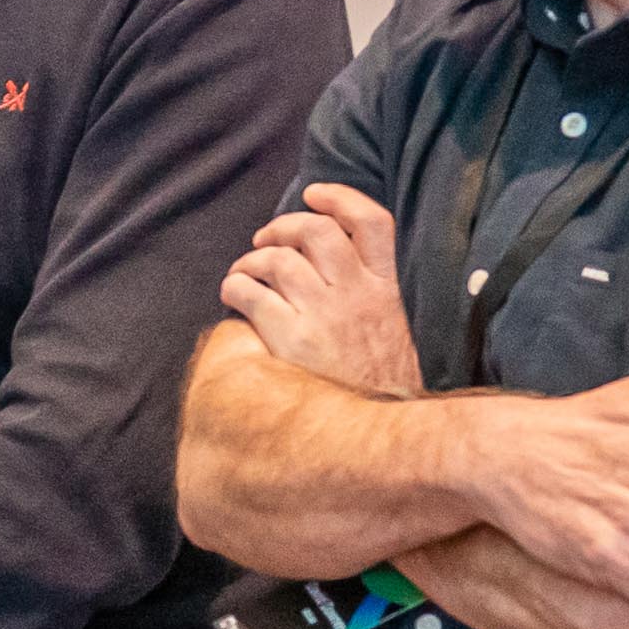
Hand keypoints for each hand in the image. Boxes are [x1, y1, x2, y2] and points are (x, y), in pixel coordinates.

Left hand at [218, 186, 421, 398]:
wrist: (378, 434)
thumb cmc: (380, 385)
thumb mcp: (395, 330)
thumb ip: (373, 295)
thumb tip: (333, 265)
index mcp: (386, 289)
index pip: (372, 222)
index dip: (340, 197)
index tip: (314, 193)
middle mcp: (356, 293)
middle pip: (315, 231)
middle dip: (282, 226)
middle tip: (266, 240)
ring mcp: (323, 313)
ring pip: (277, 259)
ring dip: (251, 259)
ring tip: (245, 273)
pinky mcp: (291, 338)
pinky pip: (251, 293)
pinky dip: (234, 286)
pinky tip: (233, 295)